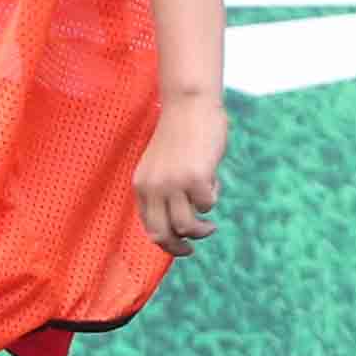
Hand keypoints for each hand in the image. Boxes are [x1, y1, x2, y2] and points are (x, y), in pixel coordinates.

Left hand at [134, 92, 227, 254]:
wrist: (189, 106)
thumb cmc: (180, 135)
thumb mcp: (162, 167)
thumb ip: (165, 192)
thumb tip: (181, 226)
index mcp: (142, 185)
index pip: (149, 227)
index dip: (166, 242)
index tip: (181, 246)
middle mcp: (153, 187)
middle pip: (162, 235)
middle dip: (178, 249)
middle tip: (192, 249)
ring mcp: (174, 184)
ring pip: (187, 227)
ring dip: (202, 230)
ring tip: (210, 225)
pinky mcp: (195, 179)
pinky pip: (207, 204)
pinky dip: (213, 195)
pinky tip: (212, 177)